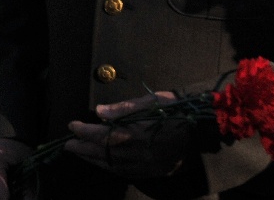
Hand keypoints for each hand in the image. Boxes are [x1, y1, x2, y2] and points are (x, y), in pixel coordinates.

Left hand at [66, 91, 192, 179]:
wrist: (205, 130)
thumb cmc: (177, 110)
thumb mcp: (150, 101)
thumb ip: (123, 109)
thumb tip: (100, 112)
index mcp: (134, 134)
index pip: (100, 134)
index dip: (84, 131)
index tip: (72, 126)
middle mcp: (137, 153)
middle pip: (102, 153)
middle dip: (83, 148)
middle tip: (68, 145)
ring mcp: (146, 165)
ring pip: (113, 166)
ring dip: (94, 160)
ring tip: (81, 154)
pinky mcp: (154, 172)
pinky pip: (126, 173)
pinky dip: (111, 168)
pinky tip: (104, 164)